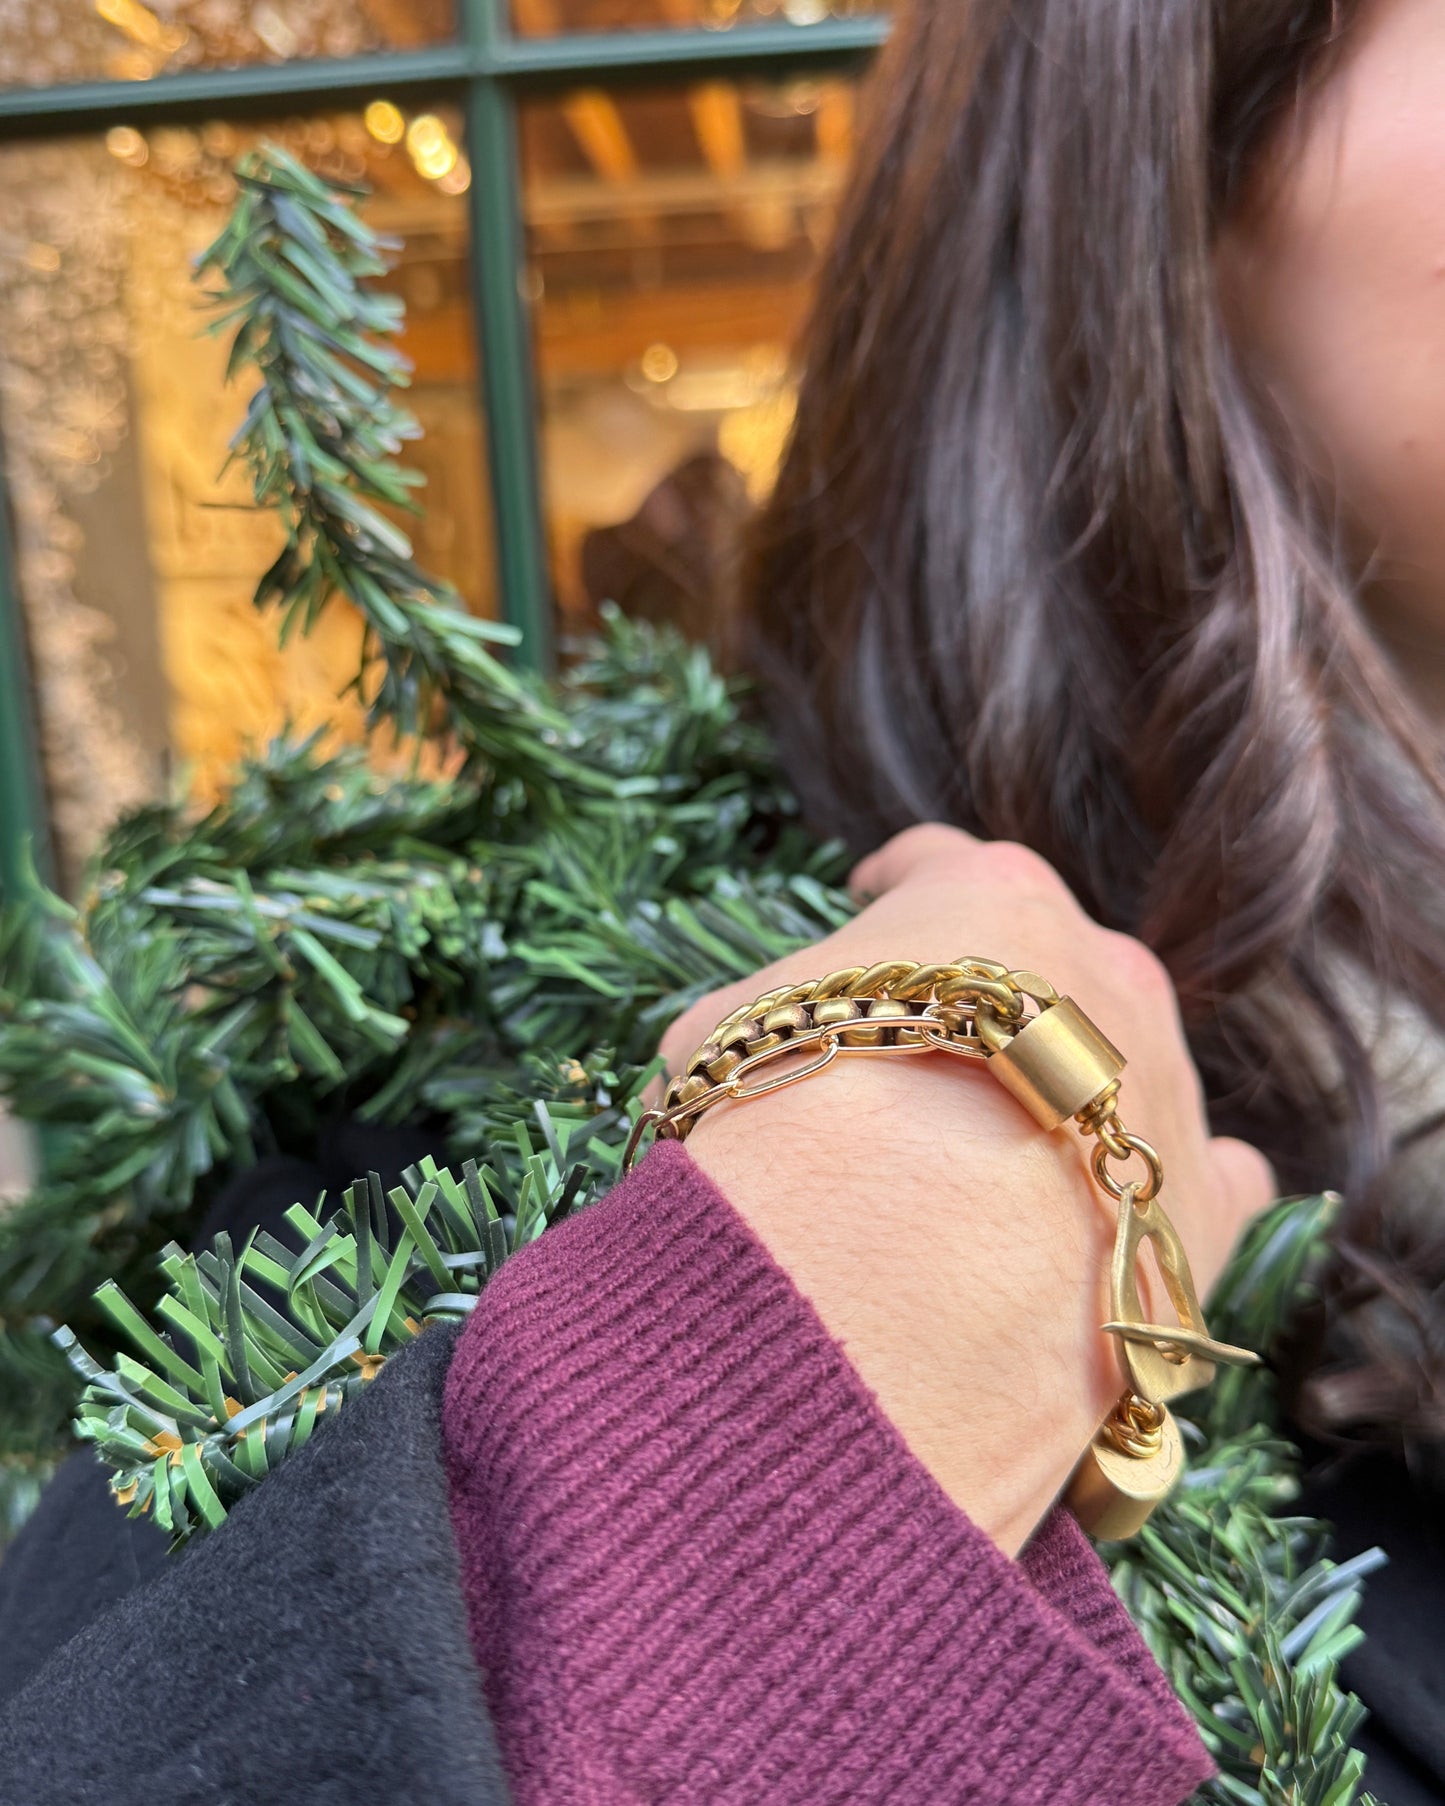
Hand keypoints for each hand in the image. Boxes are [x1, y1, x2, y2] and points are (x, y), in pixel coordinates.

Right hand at [656, 825, 1273, 1555]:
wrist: (899, 1269)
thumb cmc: (798, 1124)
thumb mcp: (733, 1038)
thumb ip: (766, 1023)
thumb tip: (750, 1054)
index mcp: (989, 900)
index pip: (938, 862)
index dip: (897, 885)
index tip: (873, 896)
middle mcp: (1102, 966)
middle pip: (1042, 969)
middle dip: (987, 1011)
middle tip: (920, 1073)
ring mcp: (1169, 1079)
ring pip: (1127, 1066)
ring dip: (1072, 1099)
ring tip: (1000, 1174)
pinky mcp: (1204, 1199)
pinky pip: (1208, 1175)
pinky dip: (1165, 1189)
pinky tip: (1114, 1220)